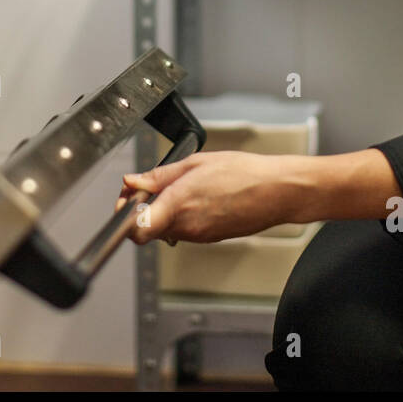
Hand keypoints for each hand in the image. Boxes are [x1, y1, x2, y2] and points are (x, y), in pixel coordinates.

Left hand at [112, 151, 298, 244]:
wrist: (277, 192)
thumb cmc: (244, 174)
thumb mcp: (194, 163)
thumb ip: (159, 175)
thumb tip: (134, 181)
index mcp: (179, 205)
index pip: (136, 229)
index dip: (125, 216)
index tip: (128, 200)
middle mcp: (187, 226)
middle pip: (149, 227)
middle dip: (145, 208)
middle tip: (152, 187)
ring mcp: (199, 236)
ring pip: (167, 228)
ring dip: (166, 211)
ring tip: (183, 187)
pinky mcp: (210, 238)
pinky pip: (186, 229)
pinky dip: (184, 216)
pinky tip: (199, 197)